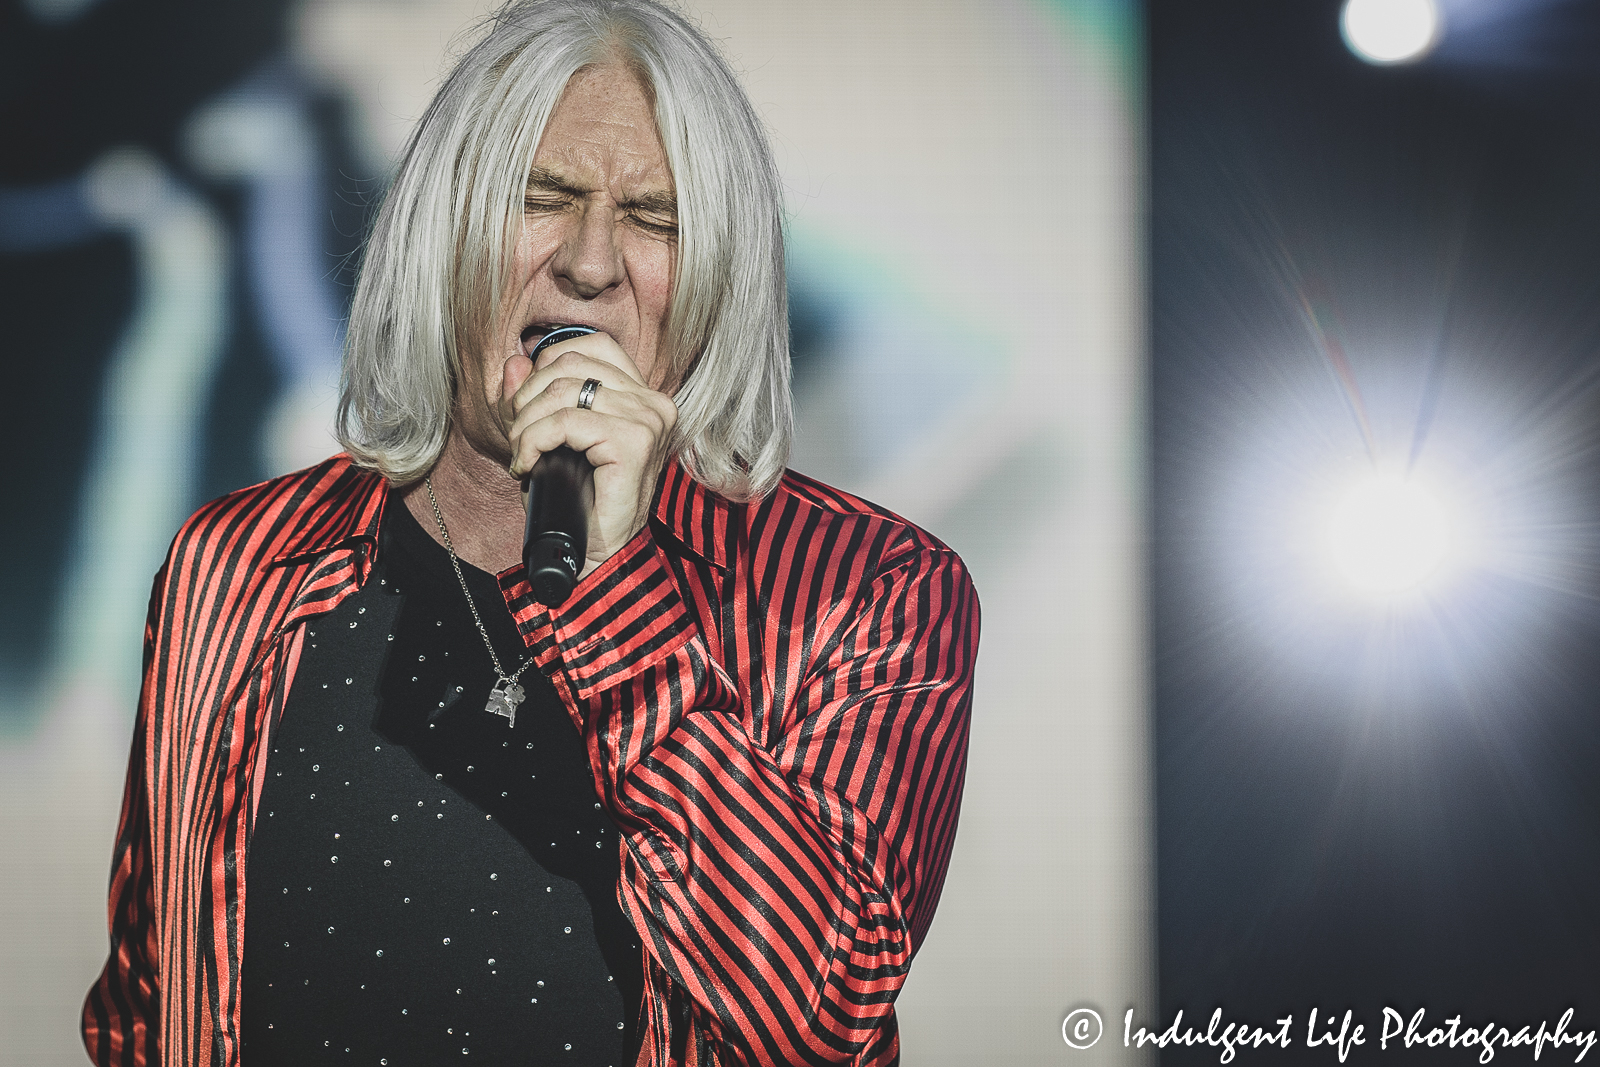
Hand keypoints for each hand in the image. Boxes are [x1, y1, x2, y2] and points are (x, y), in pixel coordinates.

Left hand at [499, 332, 676, 577]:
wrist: (596, 555)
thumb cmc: (579, 502)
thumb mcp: (551, 441)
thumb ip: (534, 399)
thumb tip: (514, 363)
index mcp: (643, 396)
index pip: (593, 345)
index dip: (548, 365)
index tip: (529, 407)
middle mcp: (653, 403)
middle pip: (571, 363)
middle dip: (528, 397)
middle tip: (518, 437)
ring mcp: (647, 422)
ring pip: (563, 391)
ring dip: (527, 423)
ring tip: (522, 454)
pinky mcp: (632, 444)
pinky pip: (565, 422)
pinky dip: (534, 441)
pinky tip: (528, 465)